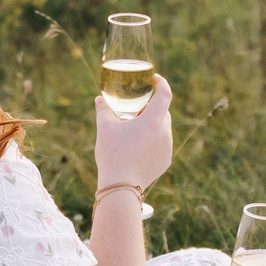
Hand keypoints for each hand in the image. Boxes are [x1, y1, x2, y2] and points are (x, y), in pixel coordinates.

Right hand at [95, 74, 173, 190]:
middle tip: (137, 108)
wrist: (120, 186)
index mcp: (153, 121)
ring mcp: (166, 148)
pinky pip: (161, 144)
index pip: (165, 95)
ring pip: (162, 129)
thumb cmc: (112, 154)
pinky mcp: (165, 161)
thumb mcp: (105, 128)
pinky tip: (139, 145)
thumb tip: (99, 99)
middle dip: (152, 107)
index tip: (155, 79)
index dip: (162, 83)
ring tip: (135, 128)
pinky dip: (153, 140)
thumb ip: (103, 110)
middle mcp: (164, 132)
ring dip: (152, 124)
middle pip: (163, 112)